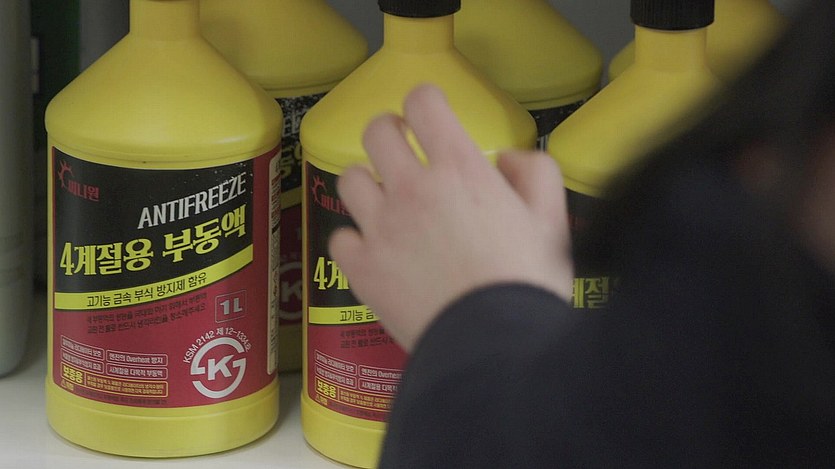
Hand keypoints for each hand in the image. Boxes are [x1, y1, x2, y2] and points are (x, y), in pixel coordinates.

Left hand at [328, 85, 573, 351]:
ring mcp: (380, 228)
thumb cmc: (528, 281)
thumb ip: (534, 172)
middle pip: (376, 131)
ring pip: (349, 179)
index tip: (430, 112)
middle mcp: (411, 188)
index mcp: (459, 168)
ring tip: (385, 201)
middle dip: (389, 131)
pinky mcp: (361, 268)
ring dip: (368, 182)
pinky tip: (374, 251)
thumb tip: (505, 159)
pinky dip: (355, 240)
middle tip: (402, 148)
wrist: (494, 345)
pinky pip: (340, 237)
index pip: (424, 102)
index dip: (426, 99)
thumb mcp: (553, 217)